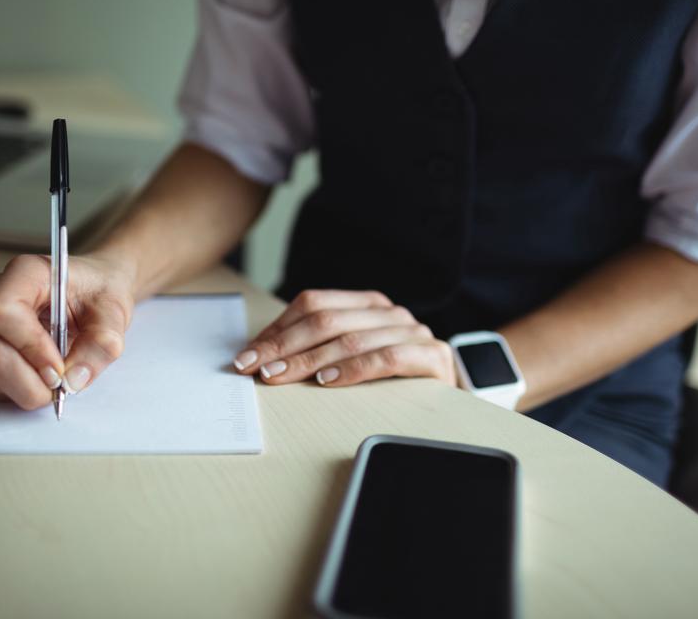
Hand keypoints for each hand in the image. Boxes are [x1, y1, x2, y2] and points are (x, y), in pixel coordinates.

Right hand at [0, 252, 136, 409]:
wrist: (94, 293)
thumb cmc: (98, 292)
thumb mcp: (115, 312)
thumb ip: (101, 343)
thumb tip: (74, 380)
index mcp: (26, 274)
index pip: (2, 310)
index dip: (28, 345)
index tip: (59, 368)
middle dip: (29, 378)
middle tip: (62, 382)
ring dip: (22, 387)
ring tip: (55, 378)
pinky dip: (13, 390)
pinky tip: (40, 378)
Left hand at [233, 289, 455, 387]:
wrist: (451, 394)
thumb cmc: (393, 377)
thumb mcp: (353, 353)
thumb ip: (318, 346)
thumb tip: (262, 356)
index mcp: (366, 303)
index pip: (313, 304)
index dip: (277, 328)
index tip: (247, 355)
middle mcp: (388, 312)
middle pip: (326, 320)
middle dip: (284, 346)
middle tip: (256, 368)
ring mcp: (411, 331)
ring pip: (350, 339)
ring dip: (309, 360)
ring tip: (281, 376)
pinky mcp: (431, 356)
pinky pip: (385, 358)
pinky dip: (352, 370)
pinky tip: (327, 381)